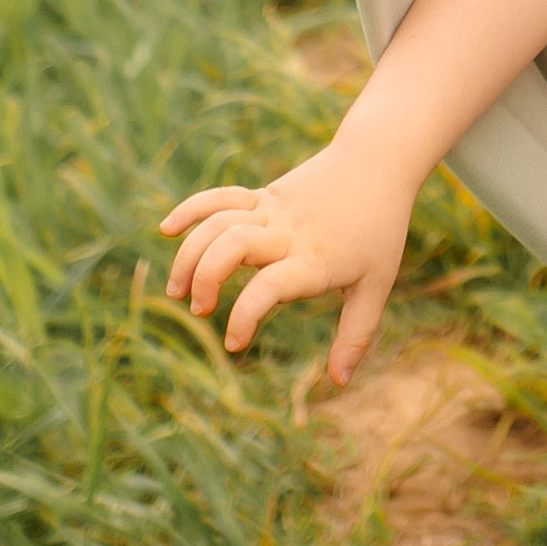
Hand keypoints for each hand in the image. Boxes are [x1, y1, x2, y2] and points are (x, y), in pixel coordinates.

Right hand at [162, 137, 414, 385]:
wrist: (379, 163)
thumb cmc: (379, 230)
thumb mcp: (376, 285)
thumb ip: (356, 334)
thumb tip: (339, 382)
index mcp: (314, 261)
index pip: (270, 287)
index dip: (245, 316)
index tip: (234, 344)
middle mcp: (288, 234)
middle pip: (232, 246)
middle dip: (205, 279)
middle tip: (199, 309)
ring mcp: (273, 210)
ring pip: (218, 222)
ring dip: (189, 254)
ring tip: (176, 290)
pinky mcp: (264, 195)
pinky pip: (221, 196)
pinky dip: (192, 209)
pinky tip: (167, 230)